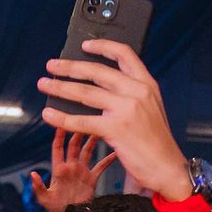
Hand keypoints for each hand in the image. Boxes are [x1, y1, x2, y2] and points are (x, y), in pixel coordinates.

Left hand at [29, 131, 116, 211]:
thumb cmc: (55, 209)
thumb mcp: (44, 199)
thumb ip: (38, 187)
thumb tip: (32, 174)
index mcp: (58, 169)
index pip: (58, 148)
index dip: (59, 136)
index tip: (62, 124)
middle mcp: (71, 167)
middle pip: (74, 146)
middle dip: (78, 133)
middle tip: (84, 120)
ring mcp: (82, 172)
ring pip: (88, 152)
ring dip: (92, 141)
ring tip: (99, 129)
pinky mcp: (91, 179)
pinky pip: (100, 166)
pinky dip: (107, 160)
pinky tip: (115, 152)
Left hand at [38, 40, 191, 199]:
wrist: (167, 167)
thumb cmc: (156, 142)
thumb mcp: (150, 108)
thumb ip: (131, 94)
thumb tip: (99, 87)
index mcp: (147, 84)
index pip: (124, 54)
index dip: (102, 46)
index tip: (84, 45)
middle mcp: (137, 91)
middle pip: (97, 71)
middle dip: (69, 67)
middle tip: (52, 65)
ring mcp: (126, 109)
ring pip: (85, 93)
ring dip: (60, 87)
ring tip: (44, 84)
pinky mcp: (116, 128)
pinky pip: (82, 121)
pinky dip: (62, 118)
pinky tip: (49, 114)